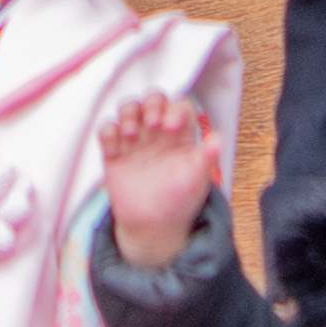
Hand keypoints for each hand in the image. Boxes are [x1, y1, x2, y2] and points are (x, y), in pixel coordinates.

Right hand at [99, 94, 224, 268]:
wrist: (154, 226)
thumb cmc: (180, 200)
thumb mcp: (197, 179)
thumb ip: (207, 157)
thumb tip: (218, 139)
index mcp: (180, 134)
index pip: (178, 106)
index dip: (174, 110)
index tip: (172, 127)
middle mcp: (157, 132)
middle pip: (153, 100)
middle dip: (151, 104)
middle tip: (153, 123)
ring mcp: (135, 140)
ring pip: (128, 109)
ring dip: (128, 113)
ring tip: (131, 135)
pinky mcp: (114, 152)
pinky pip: (106, 130)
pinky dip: (107, 132)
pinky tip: (114, 150)